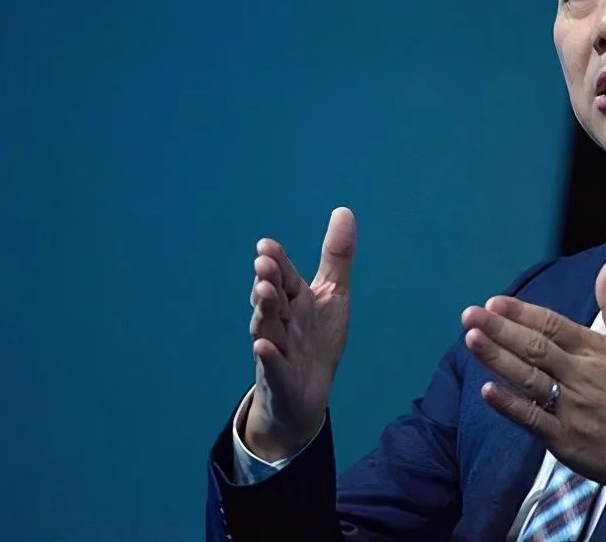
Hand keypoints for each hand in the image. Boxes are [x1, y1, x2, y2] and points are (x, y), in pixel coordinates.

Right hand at [242, 207, 355, 460]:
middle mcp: (281, 321)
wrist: (304, 394)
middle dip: (268, 281)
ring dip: (264, 312)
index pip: (285, 277)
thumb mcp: (332, 295)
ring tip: (263, 292)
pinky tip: (262, 348)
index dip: (277, 261)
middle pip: (273, 299)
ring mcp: (278, 350)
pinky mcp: (280, 379)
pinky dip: (268, 358)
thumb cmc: (315, 338)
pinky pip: (273, 367)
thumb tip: (344, 210)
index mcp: (294, 300)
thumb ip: (336, 256)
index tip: (266, 245)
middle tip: (263, 263)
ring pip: (268, 328)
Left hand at [460, 261, 605, 505]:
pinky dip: (510, 404)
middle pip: (534, 347)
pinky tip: (486, 390)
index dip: (522, 312)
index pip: (553, 325)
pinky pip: (533, 419)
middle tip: (470, 314)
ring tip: (471, 339)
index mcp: (595, 351)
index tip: (494, 302)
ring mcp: (570, 408)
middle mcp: (579, 375)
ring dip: (498, 358)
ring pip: (528, 378)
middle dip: (500, 329)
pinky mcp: (564, 439)